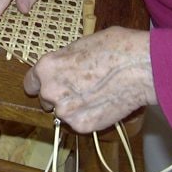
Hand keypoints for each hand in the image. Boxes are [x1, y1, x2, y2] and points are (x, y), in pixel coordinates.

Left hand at [23, 27, 156, 132]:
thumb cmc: (115, 48)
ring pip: (63, 113)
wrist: (141, 68)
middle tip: (80, 90)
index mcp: (46, 67)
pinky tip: (103, 104)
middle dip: (59, 96)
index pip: (30, 83)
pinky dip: (89, 117)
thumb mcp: (81, 45)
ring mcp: (65, 111)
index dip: (41, 84)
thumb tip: (63, 66)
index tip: (49, 86)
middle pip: (46, 100)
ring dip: (74, 108)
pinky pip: (80, 123)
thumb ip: (65, 60)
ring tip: (96, 96)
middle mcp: (50, 91)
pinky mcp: (82, 126)